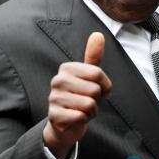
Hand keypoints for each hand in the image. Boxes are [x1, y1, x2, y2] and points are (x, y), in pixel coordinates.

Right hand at [43, 32, 111, 158]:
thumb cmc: (81, 97)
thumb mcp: (90, 77)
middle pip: (94, 90)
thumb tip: (98, 34)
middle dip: (97, 100)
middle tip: (88, 102)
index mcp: (67, 68)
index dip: (104, 86)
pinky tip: (76, 118)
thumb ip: (94, 56)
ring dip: (91, 111)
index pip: (98, 74)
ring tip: (82, 110)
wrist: (66, 124)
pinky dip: (83, 120)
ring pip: (88, 104)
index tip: (97, 90)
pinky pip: (80, 117)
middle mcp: (57, 80)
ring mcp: (53, 98)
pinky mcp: (54, 115)